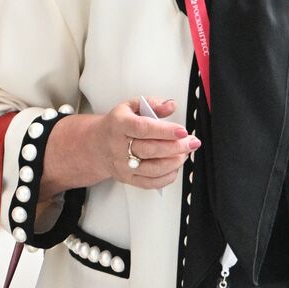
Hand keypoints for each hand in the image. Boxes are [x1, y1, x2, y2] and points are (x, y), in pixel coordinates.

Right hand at [39, 97, 199, 196]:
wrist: (97, 145)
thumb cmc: (117, 125)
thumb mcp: (131, 106)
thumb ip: (152, 104)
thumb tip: (170, 105)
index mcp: (119, 125)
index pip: (143, 128)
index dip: (165, 130)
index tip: (182, 130)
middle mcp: (118, 147)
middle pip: (151, 150)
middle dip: (176, 147)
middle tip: (192, 142)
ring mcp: (122, 165)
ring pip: (153, 168)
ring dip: (174, 161)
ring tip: (185, 153)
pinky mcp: (127, 179)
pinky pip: (151, 183)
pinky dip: (168, 176)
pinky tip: (175, 166)